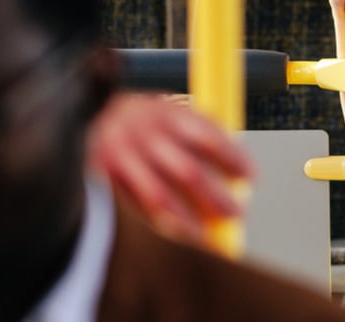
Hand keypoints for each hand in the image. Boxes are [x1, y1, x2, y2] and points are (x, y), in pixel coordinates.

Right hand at [86, 92, 253, 241]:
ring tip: (208, 236)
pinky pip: (136, 206)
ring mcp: (123, 155)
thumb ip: (204, 134)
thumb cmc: (149, 118)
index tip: (252, 177)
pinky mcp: (106, 174)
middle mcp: (147, 133)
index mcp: (170, 113)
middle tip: (237, 214)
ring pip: (160, 195)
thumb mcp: (176, 111)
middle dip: (216, 197)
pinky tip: (178, 232)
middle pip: (188, 171)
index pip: (209, 138)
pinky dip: (159, 222)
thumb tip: (240, 170)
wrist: (92, 108)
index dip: (233, 159)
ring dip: (187, 219)